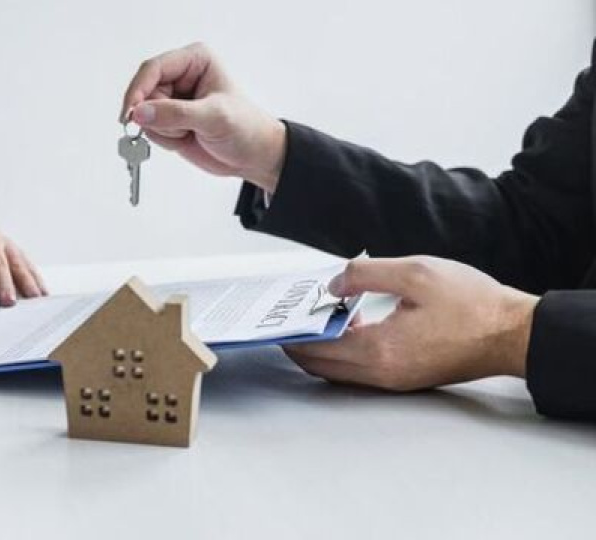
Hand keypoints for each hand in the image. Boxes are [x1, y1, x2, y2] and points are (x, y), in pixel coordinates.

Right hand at [121, 42, 286, 190]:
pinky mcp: (169, 120)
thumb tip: (140, 112)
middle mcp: (181, 76)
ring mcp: (173, 99)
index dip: (138, 90)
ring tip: (190, 133)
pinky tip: (186, 138)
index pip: (153, 69)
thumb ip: (175, 114)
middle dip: (159, 116)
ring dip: (164, 130)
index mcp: (194, 61)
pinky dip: (165, 139)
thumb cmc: (246, 128)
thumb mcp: (213, 118)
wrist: (254, 157)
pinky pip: (150, 130)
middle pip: (145, 93)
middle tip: (184, 128)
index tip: (131, 113)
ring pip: (144, 114)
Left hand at [286, 256, 539, 391]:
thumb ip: (366, 274)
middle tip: (288, 318)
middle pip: (321, 366)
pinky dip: (345, 351)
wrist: (512, 333)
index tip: (277, 317)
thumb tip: (332, 285)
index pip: (316, 348)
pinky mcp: (405, 378)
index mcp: (380, 349)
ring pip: (340, 371)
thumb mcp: (415, 272)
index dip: (292, 333)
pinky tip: (350, 324)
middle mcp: (382, 373)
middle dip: (299, 343)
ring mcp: (394, 380)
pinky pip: (360, 370)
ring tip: (318, 315)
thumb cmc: (472, 303)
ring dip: (322, 348)